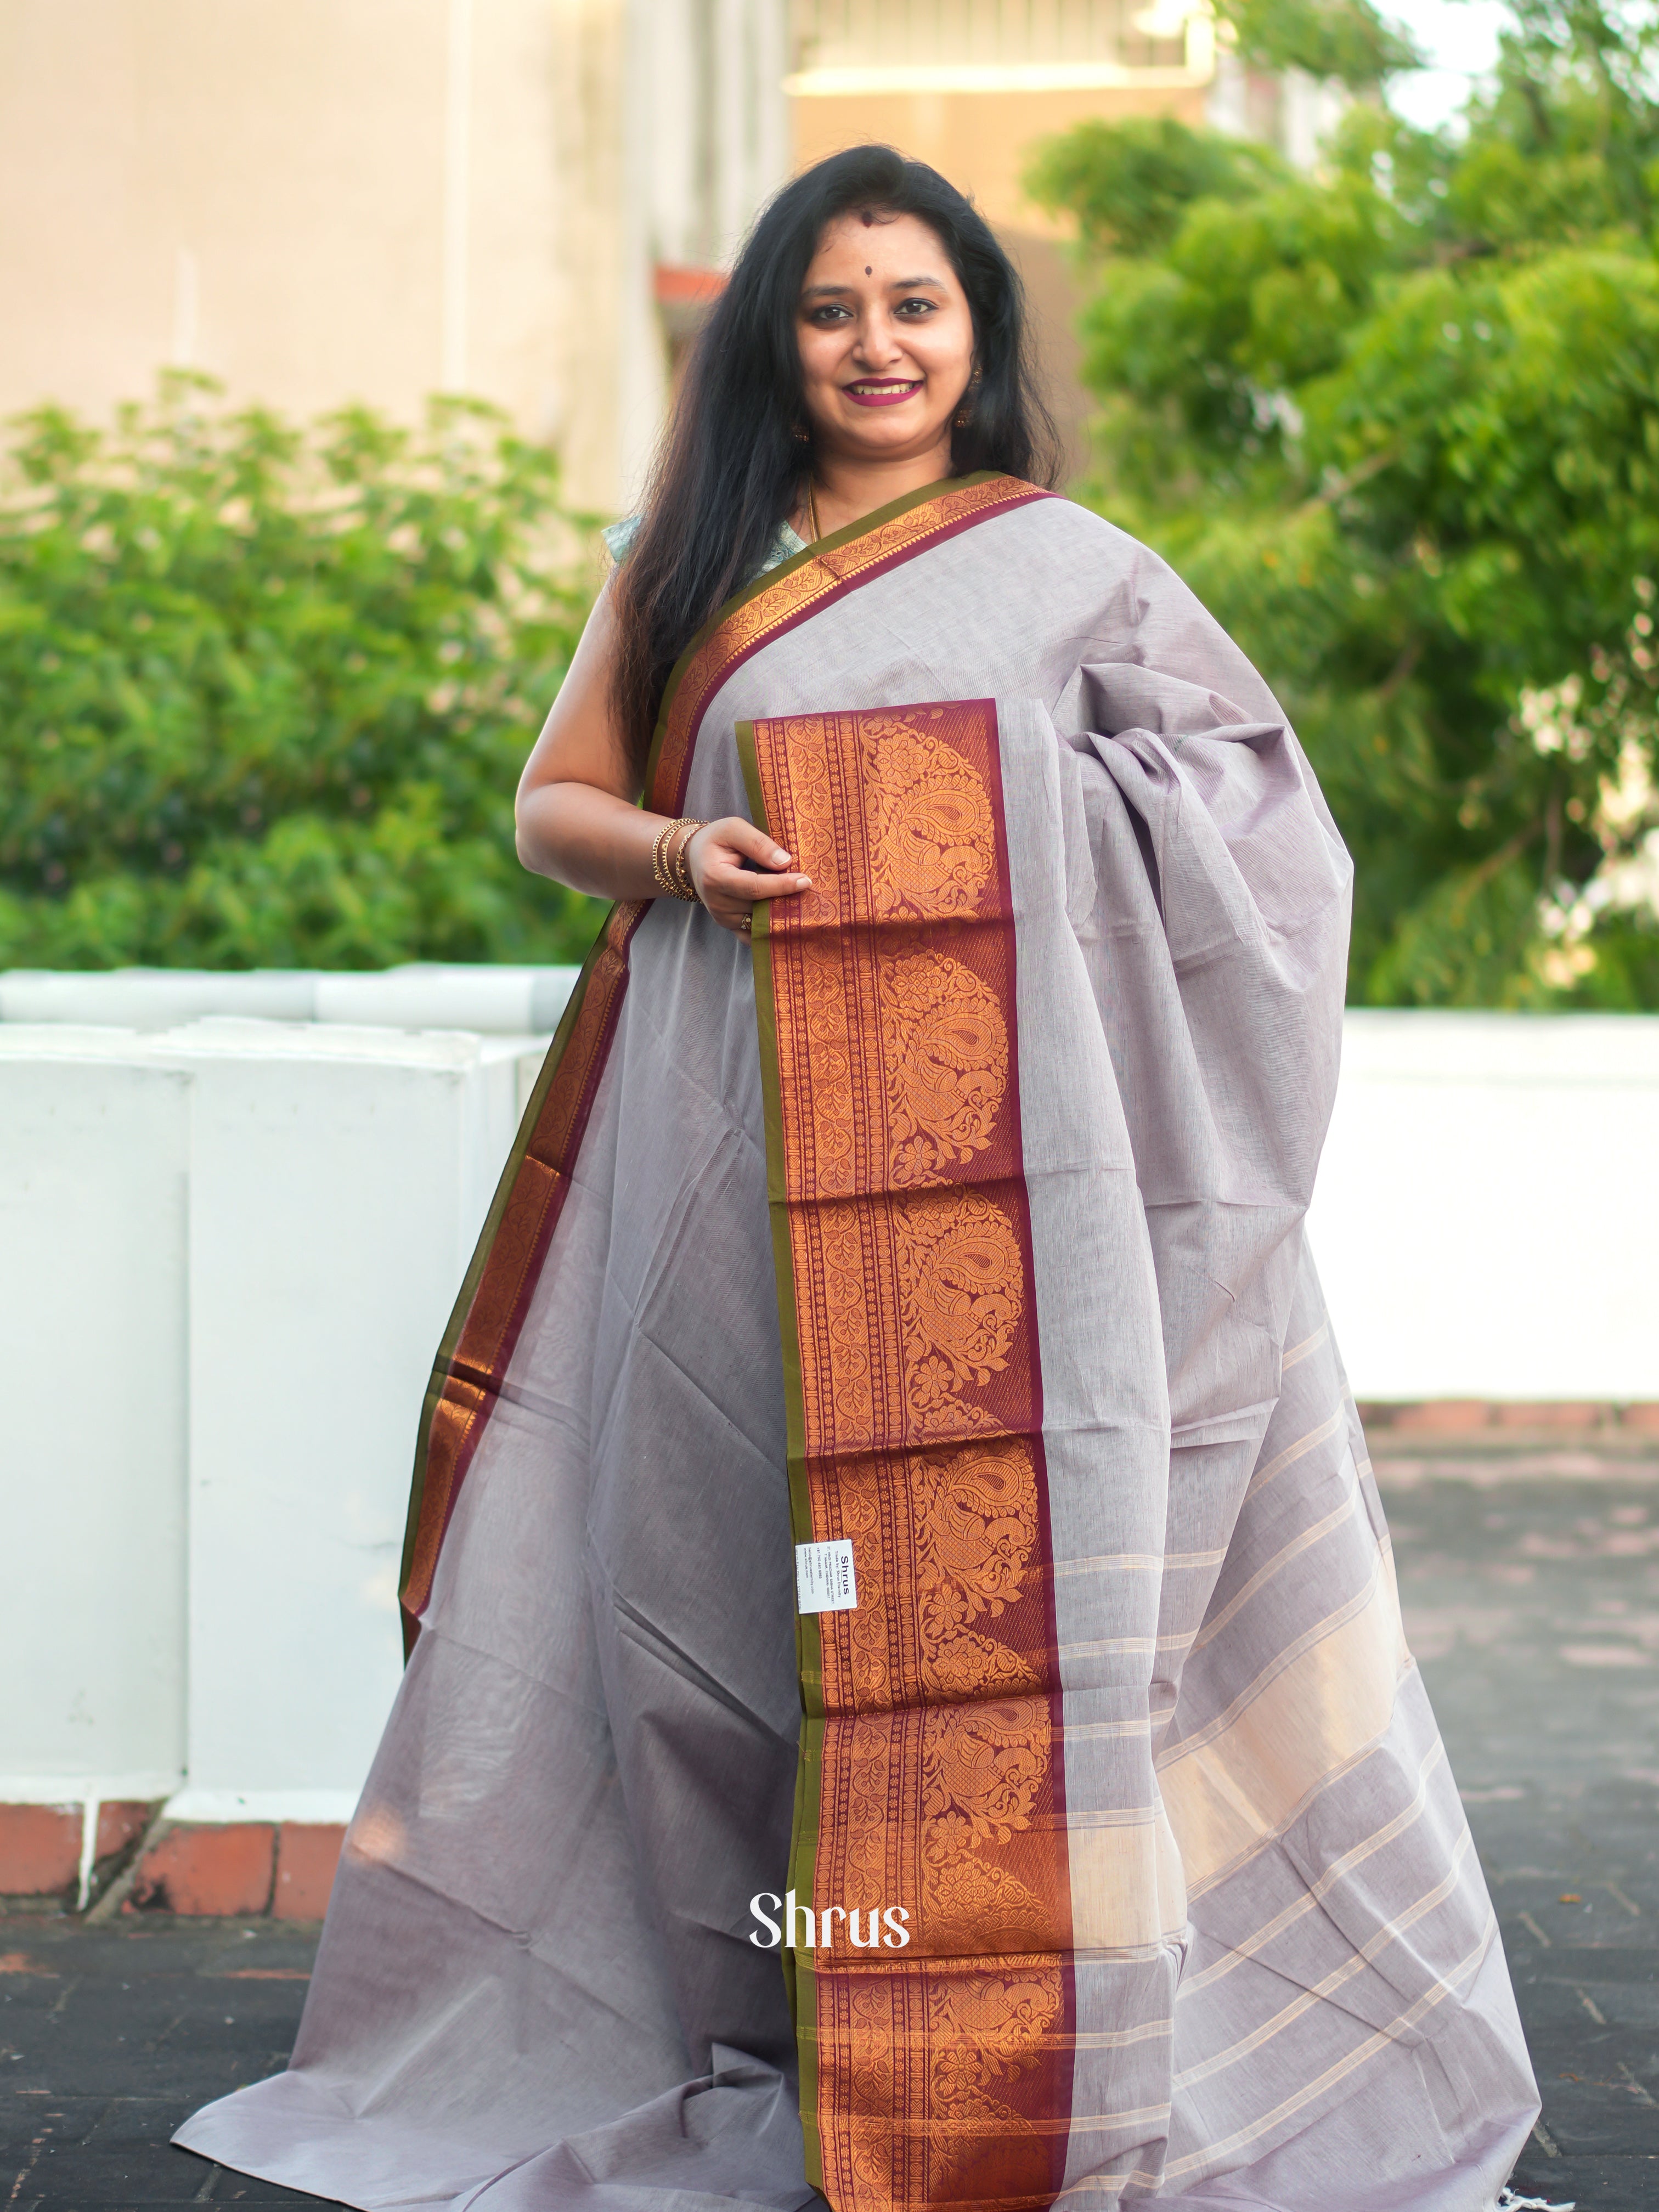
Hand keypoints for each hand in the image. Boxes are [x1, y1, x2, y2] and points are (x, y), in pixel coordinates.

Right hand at [684, 818, 810, 937]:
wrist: (694, 858)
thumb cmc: (715, 840)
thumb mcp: (733, 828)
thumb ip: (757, 842)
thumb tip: (785, 862)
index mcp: (715, 878)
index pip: (754, 887)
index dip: (781, 886)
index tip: (805, 880)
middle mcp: (717, 903)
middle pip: (759, 907)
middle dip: (785, 900)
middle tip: (810, 891)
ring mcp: (722, 918)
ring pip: (760, 922)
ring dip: (781, 914)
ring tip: (802, 901)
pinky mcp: (729, 926)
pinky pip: (754, 934)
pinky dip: (772, 929)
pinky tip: (789, 918)